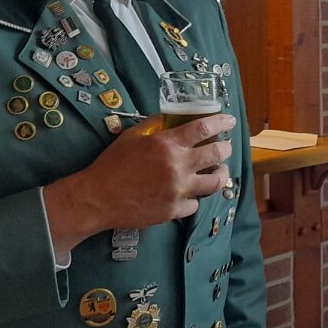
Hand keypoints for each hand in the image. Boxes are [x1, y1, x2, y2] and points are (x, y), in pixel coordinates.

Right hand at [45, 113, 235, 253]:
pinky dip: (194, 197)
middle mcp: (178, 166)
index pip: (204, 128)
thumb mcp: (131, 137)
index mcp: (167, 144)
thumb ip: (154, 126)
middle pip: (217, 154)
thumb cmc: (112, 165)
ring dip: (220, 175)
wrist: (97, 198)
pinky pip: (195, 203)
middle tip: (225, 147)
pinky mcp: (175, 210)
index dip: (221, 122)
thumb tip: (170, 117)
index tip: (230, 121)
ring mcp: (178, 190)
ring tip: (219, 172)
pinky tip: (191, 193)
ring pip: (215, 183)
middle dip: (226, 148)